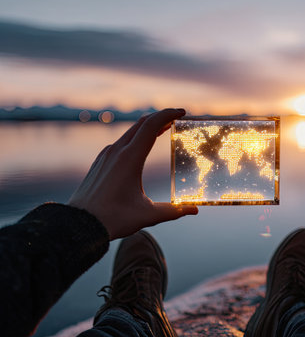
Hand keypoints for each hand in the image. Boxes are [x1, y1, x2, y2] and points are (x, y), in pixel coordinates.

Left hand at [68, 108, 197, 239]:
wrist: (79, 224)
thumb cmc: (113, 219)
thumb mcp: (148, 215)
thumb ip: (173, 211)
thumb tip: (194, 211)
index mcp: (130, 158)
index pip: (151, 125)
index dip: (168, 114)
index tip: (182, 112)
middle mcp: (117, 151)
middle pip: (141, 123)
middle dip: (161, 117)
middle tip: (177, 118)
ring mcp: (106, 155)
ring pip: (130, 132)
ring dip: (148, 127)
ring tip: (163, 130)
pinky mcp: (100, 162)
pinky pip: (121, 142)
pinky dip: (135, 138)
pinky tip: (140, 148)